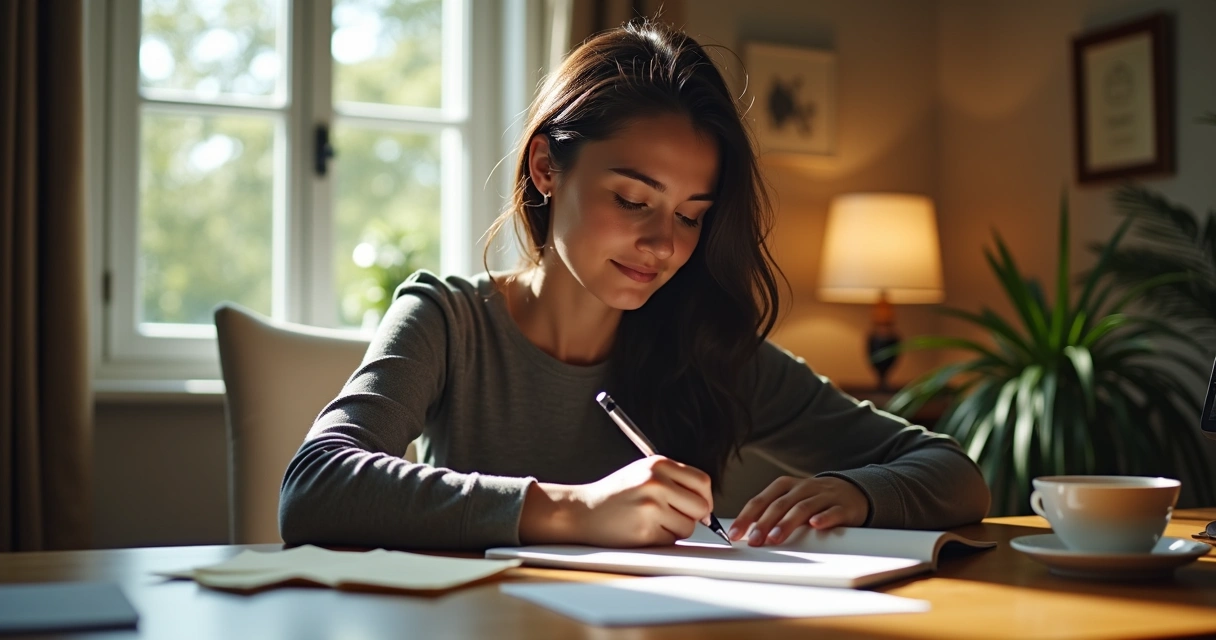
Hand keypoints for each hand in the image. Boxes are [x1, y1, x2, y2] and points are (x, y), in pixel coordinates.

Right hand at [521, 456, 713, 546]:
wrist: (583, 511)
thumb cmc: (615, 494)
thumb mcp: (643, 473)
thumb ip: (674, 481)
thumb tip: (706, 505)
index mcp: (658, 464)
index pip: (703, 482)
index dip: (704, 498)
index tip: (699, 507)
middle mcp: (656, 482)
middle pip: (701, 506)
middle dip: (694, 517)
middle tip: (677, 517)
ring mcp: (651, 506)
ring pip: (688, 527)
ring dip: (676, 530)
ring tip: (654, 522)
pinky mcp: (645, 530)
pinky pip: (671, 540)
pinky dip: (662, 539)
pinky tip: (644, 530)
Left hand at [728, 476, 868, 545]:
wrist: (851, 491)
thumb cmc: (813, 499)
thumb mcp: (790, 501)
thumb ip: (769, 513)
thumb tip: (745, 532)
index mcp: (785, 486)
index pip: (761, 500)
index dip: (747, 517)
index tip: (735, 533)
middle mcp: (803, 488)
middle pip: (780, 504)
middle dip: (764, 523)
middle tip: (753, 540)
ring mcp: (823, 496)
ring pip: (803, 508)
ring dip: (787, 523)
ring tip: (775, 538)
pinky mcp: (843, 507)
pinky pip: (832, 512)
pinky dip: (823, 518)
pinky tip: (815, 525)